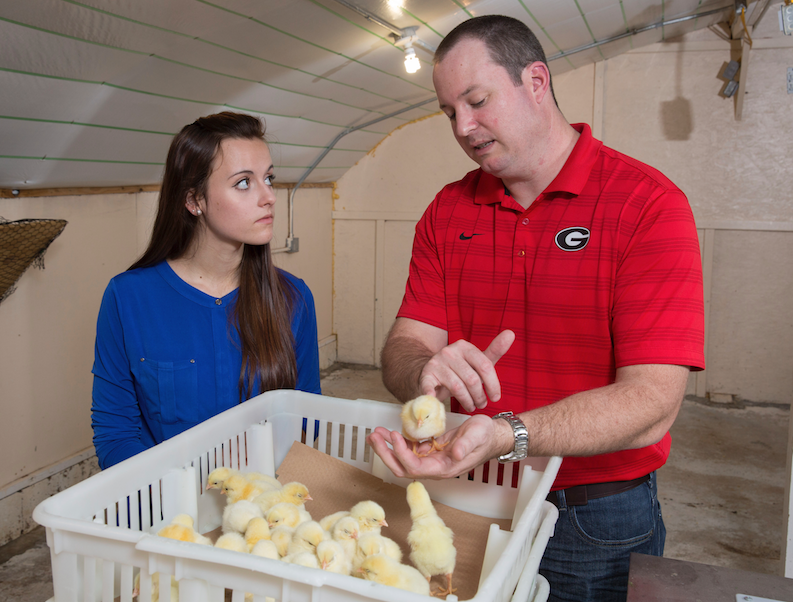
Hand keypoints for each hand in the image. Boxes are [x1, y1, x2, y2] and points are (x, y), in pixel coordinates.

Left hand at [366, 414, 511, 479]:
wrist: (491, 436)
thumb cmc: (485, 436)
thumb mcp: (478, 436)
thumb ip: (466, 445)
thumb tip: (455, 454)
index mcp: (444, 468)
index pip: (416, 467)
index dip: (402, 454)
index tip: (395, 436)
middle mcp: (434, 468)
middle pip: (403, 467)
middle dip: (386, 453)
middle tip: (374, 436)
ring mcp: (430, 460)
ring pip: (402, 459)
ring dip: (387, 447)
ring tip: (376, 433)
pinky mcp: (429, 451)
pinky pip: (408, 450)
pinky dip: (397, 442)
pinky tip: (388, 432)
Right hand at [419, 329, 514, 410]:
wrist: (431, 372)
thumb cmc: (459, 369)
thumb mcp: (478, 361)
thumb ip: (495, 350)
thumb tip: (511, 333)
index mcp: (464, 346)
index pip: (485, 366)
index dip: (493, 385)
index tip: (495, 397)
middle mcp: (449, 351)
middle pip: (472, 379)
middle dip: (480, 396)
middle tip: (481, 404)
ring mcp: (436, 363)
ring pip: (458, 388)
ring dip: (467, 401)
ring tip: (470, 406)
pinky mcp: (426, 375)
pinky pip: (432, 388)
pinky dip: (434, 397)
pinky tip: (438, 401)